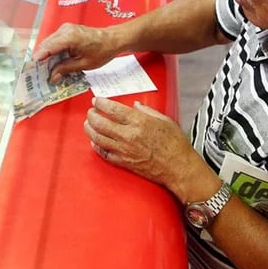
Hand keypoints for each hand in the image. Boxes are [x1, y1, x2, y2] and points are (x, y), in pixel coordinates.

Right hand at [33, 23, 120, 81]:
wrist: (112, 39)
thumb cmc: (102, 50)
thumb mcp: (84, 64)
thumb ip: (66, 69)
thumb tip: (52, 77)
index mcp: (70, 37)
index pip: (48, 47)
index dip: (38, 58)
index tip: (31, 68)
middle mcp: (65, 30)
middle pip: (46, 45)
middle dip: (41, 59)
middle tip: (37, 73)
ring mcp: (65, 29)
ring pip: (49, 43)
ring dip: (46, 55)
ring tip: (44, 69)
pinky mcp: (66, 31)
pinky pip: (55, 41)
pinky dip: (52, 51)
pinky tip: (52, 62)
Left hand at [84, 97, 203, 195]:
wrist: (179, 168)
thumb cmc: (176, 144)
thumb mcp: (165, 120)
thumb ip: (148, 111)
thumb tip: (135, 105)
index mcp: (139, 122)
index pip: (112, 109)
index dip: (101, 103)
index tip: (96, 101)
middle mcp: (128, 135)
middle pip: (101, 123)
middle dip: (92, 115)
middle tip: (90, 112)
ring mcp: (124, 150)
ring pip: (98, 138)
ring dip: (90, 130)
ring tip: (88, 124)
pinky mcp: (124, 162)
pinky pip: (104, 154)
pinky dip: (97, 147)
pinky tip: (94, 142)